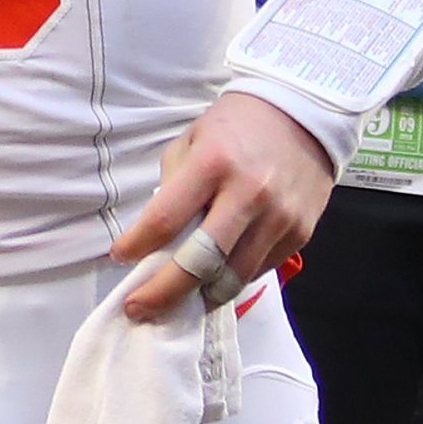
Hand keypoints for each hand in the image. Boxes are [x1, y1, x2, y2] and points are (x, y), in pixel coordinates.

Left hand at [111, 90, 334, 320]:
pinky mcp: (300, 234)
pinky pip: (258, 271)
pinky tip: (214, 279)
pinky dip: (232, 281)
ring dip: (199, 296)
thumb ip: (173, 186)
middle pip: (200, 262)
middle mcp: (248, 193)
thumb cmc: (236, 128)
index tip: (120, 257)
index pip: (166, 219)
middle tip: (138, 308)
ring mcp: (278, 218)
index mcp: (212, 163)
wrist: (302, 115)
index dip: (137, 245)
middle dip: (163, 293)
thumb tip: (154, 236)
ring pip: (232, 278)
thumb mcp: (192, 140)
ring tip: (176, 302)